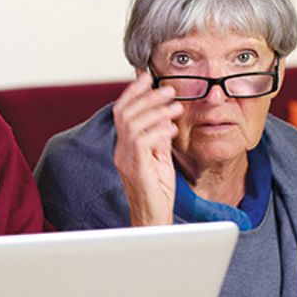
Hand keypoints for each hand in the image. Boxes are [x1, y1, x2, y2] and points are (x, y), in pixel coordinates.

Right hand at [112, 73, 182, 225]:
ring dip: (155, 110)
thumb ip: (158, 138)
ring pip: (132, 124)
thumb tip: (165, 115)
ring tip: (175, 105)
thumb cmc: (157, 192)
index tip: (146, 76)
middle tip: (168, 88)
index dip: (132, 92)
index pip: (122, 112)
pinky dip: (157, 130)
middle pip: (124, 113)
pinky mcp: (136, 169)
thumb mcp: (159, 158)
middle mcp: (121, 151)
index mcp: (124, 147)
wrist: (153, 220)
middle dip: (146, 96)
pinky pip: (141, 142)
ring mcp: (125, 160)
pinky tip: (171, 128)